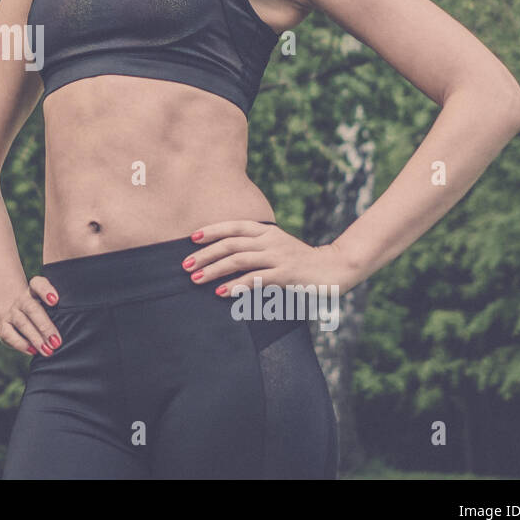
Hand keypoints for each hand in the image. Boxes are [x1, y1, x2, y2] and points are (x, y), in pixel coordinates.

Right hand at [0, 275, 63, 357]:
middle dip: (45, 326)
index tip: (55, 300)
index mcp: (33, 290)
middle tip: (56, 342)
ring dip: (35, 338)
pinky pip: (9, 334)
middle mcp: (21, 299)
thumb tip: (69, 327)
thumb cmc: (37, 306)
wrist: (9, 303)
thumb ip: (56, 310)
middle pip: (31, 308)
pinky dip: (21, 344)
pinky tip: (33, 351)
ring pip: (22, 323)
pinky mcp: (2, 324)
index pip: (38, 284)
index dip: (46, 291)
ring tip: (48, 350)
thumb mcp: (44, 302)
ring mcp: (10, 311)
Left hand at [179, 220, 364, 296]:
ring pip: (239, 260)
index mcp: (267, 231)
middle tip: (185, 265)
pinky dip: (237, 285)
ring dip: (214, 270)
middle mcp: (270, 241)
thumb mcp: (277, 247)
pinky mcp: (286, 275)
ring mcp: (278, 257)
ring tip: (196, 279)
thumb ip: (255, 247)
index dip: (212, 230)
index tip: (191, 238)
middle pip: (231, 244)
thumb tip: (225, 254)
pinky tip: (222, 292)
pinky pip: (256, 279)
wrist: (333, 268)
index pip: (234, 226)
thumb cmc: (300, 260)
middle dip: (205, 254)